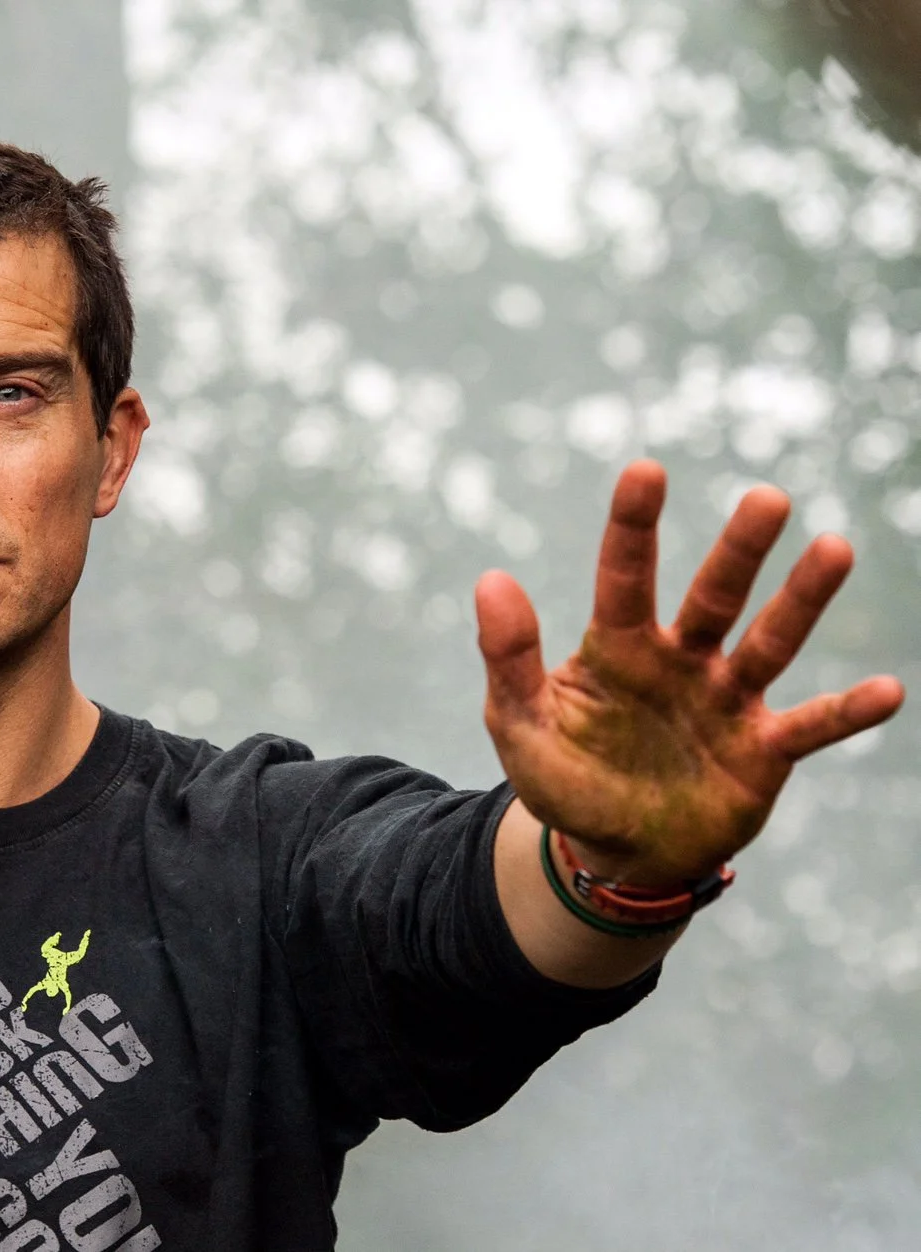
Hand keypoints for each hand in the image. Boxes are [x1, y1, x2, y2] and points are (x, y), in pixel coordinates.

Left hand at [475, 460, 904, 885]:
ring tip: (835, 549)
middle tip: (766, 499)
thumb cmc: (564, 779)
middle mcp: (681, 661)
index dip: (633, 525)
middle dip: (739, 550)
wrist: (615, 852)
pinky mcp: (762, 752)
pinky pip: (811, 727)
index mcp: (618, 647)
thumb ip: (509, 656)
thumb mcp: (519, 724)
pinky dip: (847, 712)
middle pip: (714, 596)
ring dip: (801, 600)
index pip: (625, 576)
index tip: (645, 470)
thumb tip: (491, 578)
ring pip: (771, 642)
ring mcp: (727, 702)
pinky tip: (888, 691)